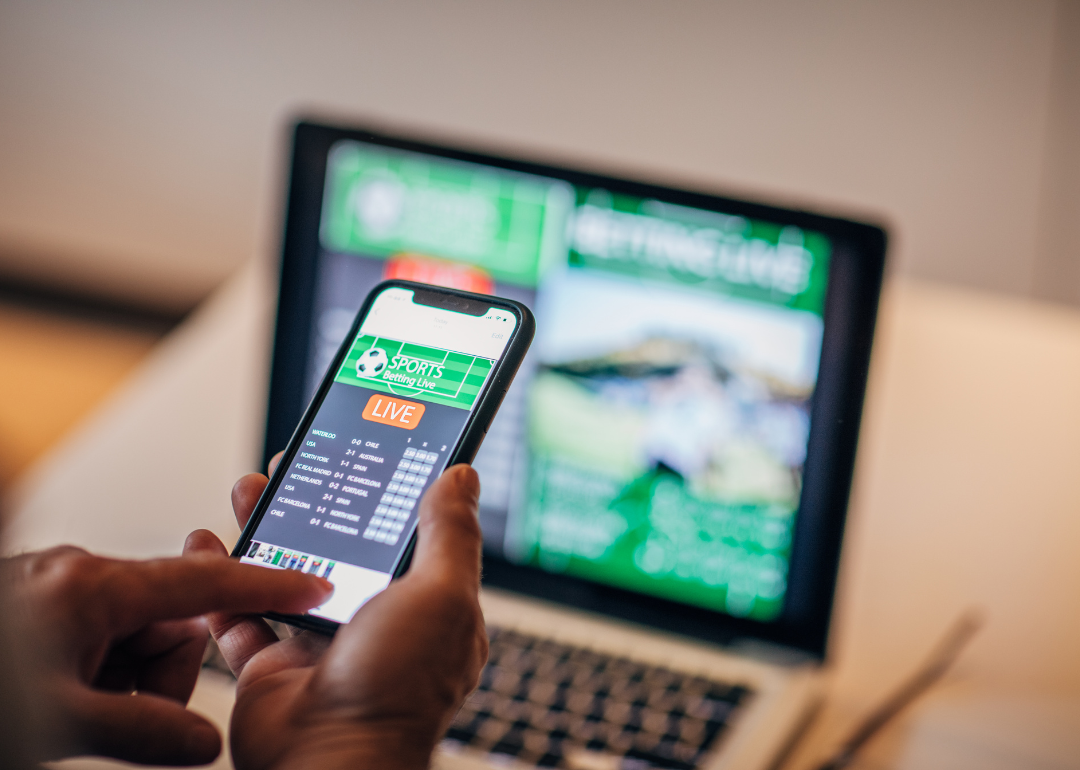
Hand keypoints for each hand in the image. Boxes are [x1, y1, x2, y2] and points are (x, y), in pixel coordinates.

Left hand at [1, 545, 332, 764]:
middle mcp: (82, 578)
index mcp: (96, 587)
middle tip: (117, 714)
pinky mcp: (43, 610)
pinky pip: (99, 641)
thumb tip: (197, 742)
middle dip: (159, 673)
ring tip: (75, 712)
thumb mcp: (56, 721)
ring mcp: (59, 592)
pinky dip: (96, 677)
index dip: (268, 588)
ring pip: (131, 636)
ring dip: (121, 682)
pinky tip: (62, 702)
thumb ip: (141, 731)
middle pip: (168, 621)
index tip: (312, 588)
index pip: (206, 584)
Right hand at [184, 458, 487, 769]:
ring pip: (288, 572)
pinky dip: (222, 580)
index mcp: (424, 608)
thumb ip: (450, 534)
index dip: (388, 494)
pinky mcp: (272, 666)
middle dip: (316, 504)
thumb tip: (461, 477)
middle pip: (341, 547)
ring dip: (268, 529)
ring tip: (250, 490)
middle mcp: (375, 625)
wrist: (329, 761)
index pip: (409, 536)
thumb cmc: (397, 690)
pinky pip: (240, 614)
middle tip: (295, 467)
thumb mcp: (442, 596)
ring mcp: (322, 645)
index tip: (367, 454)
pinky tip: (209, 546)